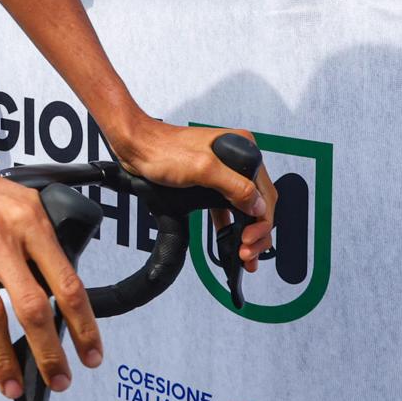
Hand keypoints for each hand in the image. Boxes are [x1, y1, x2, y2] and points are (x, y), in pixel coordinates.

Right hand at [0, 131, 100, 399]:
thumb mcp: (25, 204)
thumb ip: (43, 245)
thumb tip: (61, 294)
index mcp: (30, 222)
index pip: (67, 283)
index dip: (83, 325)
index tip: (91, 354)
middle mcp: (0, 235)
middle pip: (31, 307)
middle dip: (48, 353)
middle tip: (58, 380)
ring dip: (4, 357)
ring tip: (13, 382)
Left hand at [112, 118, 274, 268]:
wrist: (136, 146)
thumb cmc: (163, 150)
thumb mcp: (201, 169)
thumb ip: (233, 186)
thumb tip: (258, 206)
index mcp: (243, 148)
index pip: (265, 192)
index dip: (262, 222)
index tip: (250, 242)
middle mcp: (238, 158)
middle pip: (258, 201)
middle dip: (257, 232)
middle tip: (248, 254)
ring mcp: (224, 170)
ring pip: (245, 206)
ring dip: (247, 231)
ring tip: (244, 254)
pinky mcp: (209, 180)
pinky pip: (227, 205)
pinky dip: (232, 224)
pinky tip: (231, 239)